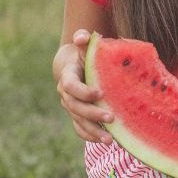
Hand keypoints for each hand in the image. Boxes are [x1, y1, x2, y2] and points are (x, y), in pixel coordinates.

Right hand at [55, 28, 113, 142]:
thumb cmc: (82, 53)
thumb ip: (83, 39)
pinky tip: (104, 141)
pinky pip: (79, 128)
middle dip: (93, 114)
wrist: (73, 65)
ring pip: (78, 121)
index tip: (100, 93)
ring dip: (93, 131)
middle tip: (111, 117)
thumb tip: (82, 37)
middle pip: (75, 107)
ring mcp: (70, 106)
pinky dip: (89, 136)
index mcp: (67, 76)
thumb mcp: (83, 44)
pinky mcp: (76, 115)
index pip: (71, 86)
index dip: (83, 91)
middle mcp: (66, 94)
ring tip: (110, 139)